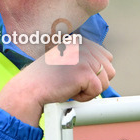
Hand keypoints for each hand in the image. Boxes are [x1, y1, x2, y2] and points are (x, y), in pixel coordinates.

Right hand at [0, 39, 115, 125]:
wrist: (30, 89)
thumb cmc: (47, 79)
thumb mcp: (68, 61)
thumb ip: (87, 59)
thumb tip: (109, 69)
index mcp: (81, 41)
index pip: (107, 58)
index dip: (95, 74)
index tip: (76, 76)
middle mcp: (84, 46)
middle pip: (109, 71)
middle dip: (94, 83)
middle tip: (73, 83)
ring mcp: (85, 58)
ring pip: (105, 82)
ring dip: (90, 91)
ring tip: (71, 86)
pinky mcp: (84, 72)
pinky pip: (97, 91)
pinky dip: (84, 97)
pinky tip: (69, 91)